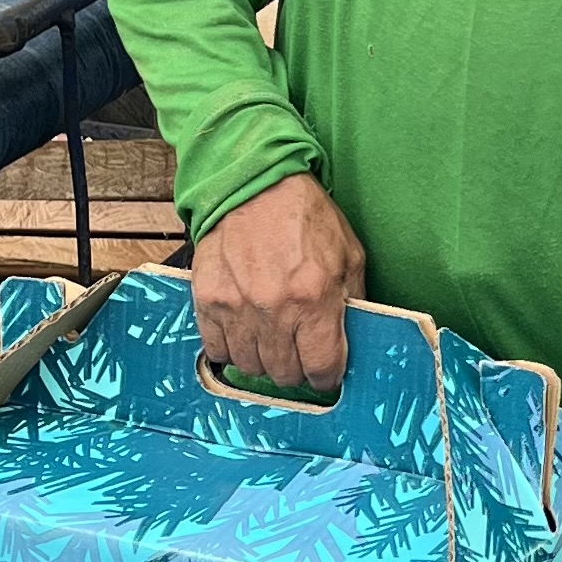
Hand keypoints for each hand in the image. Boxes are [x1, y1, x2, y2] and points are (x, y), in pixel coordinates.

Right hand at [191, 173, 366, 396]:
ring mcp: (237, 307)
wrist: (256, 184)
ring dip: (264, 360)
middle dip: (297, 369)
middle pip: (285, 374)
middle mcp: (274, 309)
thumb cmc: (306, 216)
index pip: (322, 368)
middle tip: (299, 353)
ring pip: (251, 367)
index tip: (325, 372)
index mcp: (315, 298)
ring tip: (272, 340)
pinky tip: (244, 332)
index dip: (327, 376)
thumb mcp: (349, 255)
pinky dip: (232, 348)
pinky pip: (217, 350)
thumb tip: (354, 339)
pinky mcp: (208, 300)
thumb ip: (353, 302)